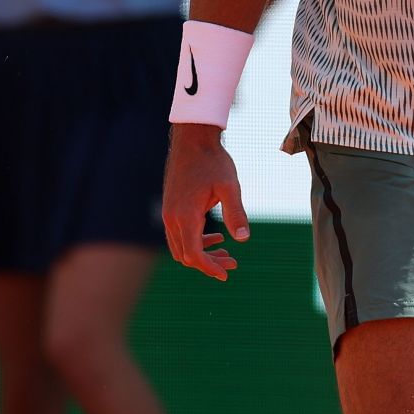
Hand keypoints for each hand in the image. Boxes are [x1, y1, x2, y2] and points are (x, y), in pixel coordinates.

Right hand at [163, 124, 250, 279]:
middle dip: (208, 263)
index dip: (209, 267)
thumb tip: (244, 239)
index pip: (193, 254)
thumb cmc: (212, 161)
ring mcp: (169, 213)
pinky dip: (196, 241)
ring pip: (181, 246)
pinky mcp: (171, 207)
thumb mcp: (229, 186)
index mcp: (185, 216)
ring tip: (226, 252)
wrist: (193, 139)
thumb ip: (236, 213)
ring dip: (202, 253)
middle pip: (185, 255)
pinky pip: (180, 234)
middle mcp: (172, 218)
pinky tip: (216, 236)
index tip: (226, 274)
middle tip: (232, 264)